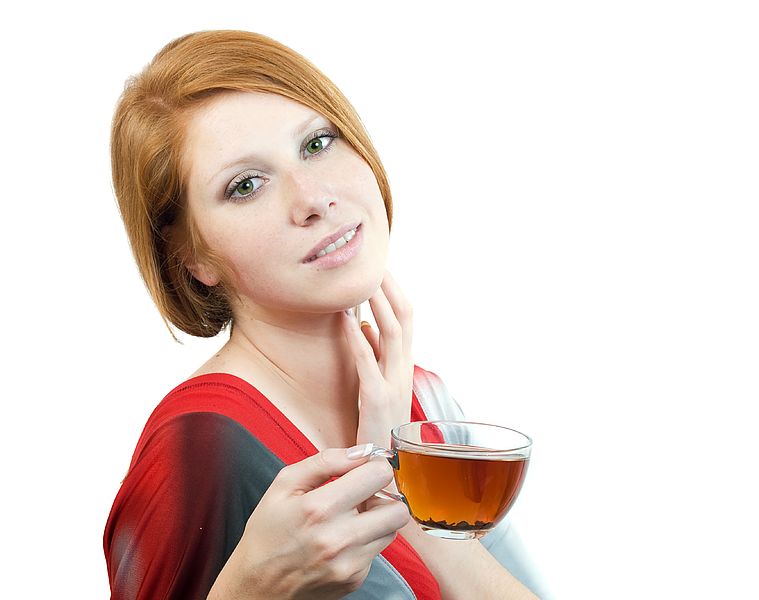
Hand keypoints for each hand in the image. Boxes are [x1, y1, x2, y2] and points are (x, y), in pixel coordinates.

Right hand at [208, 447, 410, 599]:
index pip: (379, 475)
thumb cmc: (267, 533)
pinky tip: (341, 540)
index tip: (364, 470)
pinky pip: (377, 551)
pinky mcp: (355, 579)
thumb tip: (361, 453)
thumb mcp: (284, 484)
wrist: (256, 587)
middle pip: (397, 508)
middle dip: (384, 496)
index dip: (374, 466)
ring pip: (392, 530)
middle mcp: (339, 539)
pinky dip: (365, 541)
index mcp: (320, 509)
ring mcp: (349, 563)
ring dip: (377, 519)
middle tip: (363, 496)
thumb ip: (325, 461)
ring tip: (351, 518)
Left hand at [341, 270, 413, 449]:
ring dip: (376, 302)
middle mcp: (404, 371)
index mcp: (405, 367)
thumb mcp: (379, 387)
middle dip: (389, 287)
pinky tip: (346, 319)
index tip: (380, 268)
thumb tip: (365, 326)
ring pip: (391, 332)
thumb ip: (375, 357)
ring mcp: (393, 384)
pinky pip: (367, 361)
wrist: (388, 474)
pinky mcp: (377, 400)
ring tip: (362, 280)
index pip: (406, 318)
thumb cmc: (378, 430)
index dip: (395, 291)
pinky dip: (357, 337)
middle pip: (403, 317)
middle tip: (374, 261)